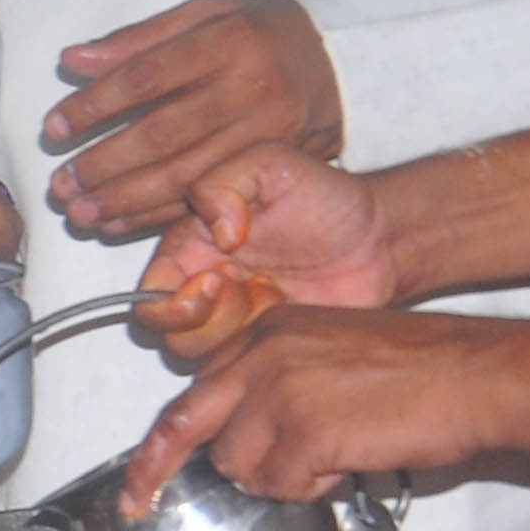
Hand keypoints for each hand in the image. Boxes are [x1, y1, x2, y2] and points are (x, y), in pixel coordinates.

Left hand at [45, 0, 343, 240]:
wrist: (343, 62)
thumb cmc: (258, 33)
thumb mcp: (205, 14)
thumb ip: (137, 39)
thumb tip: (72, 61)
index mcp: (227, 41)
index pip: (146, 78)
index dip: (95, 105)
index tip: (53, 127)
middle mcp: (249, 89)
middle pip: (163, 134)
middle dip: (103, 165)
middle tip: (59, 185)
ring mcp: (265, 132)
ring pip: (185, 175)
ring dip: (125, 200)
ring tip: (78, 213)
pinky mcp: (272, 165)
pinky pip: (209, 197)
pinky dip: (158, 216)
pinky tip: (118, 224)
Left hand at [120, 305, 509, 506]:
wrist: (477, 375)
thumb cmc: (422, 370)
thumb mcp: (329, 351)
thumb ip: (274, 383)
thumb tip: (237, 435)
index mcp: (266, 334)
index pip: (192, 392)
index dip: (167, 439)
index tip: (143, 472)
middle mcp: (262, 357)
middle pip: (185, 426)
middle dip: (155, 471)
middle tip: (140, 502)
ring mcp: (279, 393)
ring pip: (237, 466)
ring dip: (278, 477)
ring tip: (331, 454)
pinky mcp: (304, 431)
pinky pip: (280, 486)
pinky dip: (310, 487)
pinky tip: (345, 461)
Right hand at [134, 146, 397, 360]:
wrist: (381, 240)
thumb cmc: (328, 200)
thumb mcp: (270, 164)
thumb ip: (222, 183)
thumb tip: (216, 232)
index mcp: (189, 250)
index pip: (147, 295)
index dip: (170, 300)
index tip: (215, 279)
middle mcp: (203, 289)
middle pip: (167, 334)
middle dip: (206, 318)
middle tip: (250, 289)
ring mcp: (234, 322)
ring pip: (202, 356)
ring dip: (236, 331)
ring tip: (275, 297)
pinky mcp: (264, 346)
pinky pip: (242, 367)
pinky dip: (263, 348)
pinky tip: (291, 314)